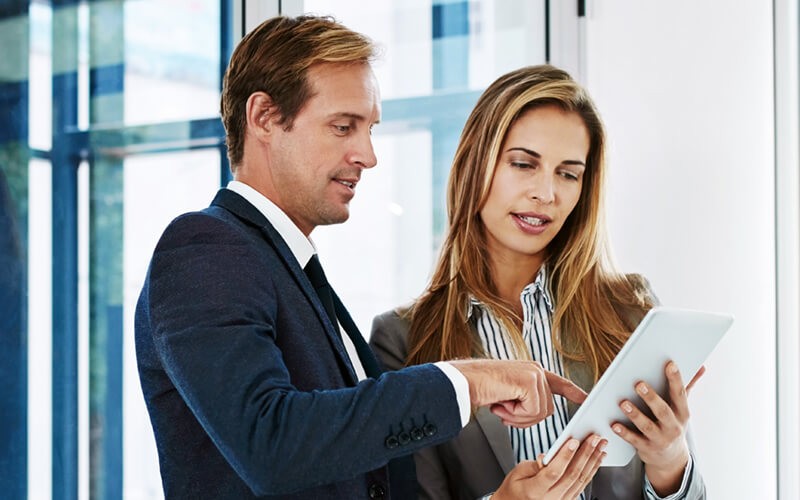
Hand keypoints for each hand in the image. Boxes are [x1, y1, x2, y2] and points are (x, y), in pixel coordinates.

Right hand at [449, 359, 587, 427]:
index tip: (585, 398)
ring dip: (518, 417)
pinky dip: (515, 414)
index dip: (572, 391)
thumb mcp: (508, 395)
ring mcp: (534, 373)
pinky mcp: (530, 380)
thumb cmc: (481, 389)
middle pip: (547, 410)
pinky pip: (532, 411)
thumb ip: (525, 400)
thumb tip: (537, 413)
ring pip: (540, 413)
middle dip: (525, 419)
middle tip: (504, 411)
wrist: (464, 382)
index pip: (558, 383)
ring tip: (501, 405)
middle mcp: (536, 370)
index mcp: (531, 372)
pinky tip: (501, 402)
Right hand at [492, 435, 606, 498]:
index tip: (573, 441)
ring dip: (592, 461)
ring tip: (600, 446)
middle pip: (572, 475)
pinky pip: (582, 485)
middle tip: (594, 438)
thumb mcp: (517, 472)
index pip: (553, 472)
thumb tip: (550, 456)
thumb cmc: (514, 488)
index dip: (565, 456)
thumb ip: (534, 464)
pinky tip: (596, 460)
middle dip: (585, 454)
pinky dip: (591, 471)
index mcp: (534, 491)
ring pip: (581, 480)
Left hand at [612, 361, 703, 495]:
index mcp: (682, 413)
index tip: (670, 364)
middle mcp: (673, 427)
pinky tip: (614, 424)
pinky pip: (634, 440)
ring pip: (647, 426)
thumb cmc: (672, 424)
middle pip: (663, 411)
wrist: (670, 459)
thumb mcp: (682, 408)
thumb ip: (688, 387)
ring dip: (635, 414)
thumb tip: (702, 367)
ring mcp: (660, 439)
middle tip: (638, 384)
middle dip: (651, 397)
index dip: (676, 379)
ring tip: (623, 403)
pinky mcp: (647, 448)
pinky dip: (624, 432)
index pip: (680, 394)